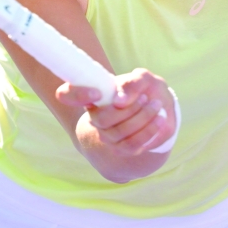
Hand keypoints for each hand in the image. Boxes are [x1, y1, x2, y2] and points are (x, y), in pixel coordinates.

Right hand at [56, 68, 175, 156]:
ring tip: (156, 105)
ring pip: (118, 133)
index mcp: (93, 94)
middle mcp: (95, 116)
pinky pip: (131, 145)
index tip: (96, 92)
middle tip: (146, 97)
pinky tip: (160, 120)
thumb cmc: (145, 88)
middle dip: (127, 109)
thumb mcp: (142, 78)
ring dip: (141, 119)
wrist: (160, 107)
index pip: (67, 94)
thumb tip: (119, 100)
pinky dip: (148, 132)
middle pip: (101, 119)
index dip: (76, 95)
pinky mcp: (122, 148)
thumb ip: (131, 83)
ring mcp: (106, 134)